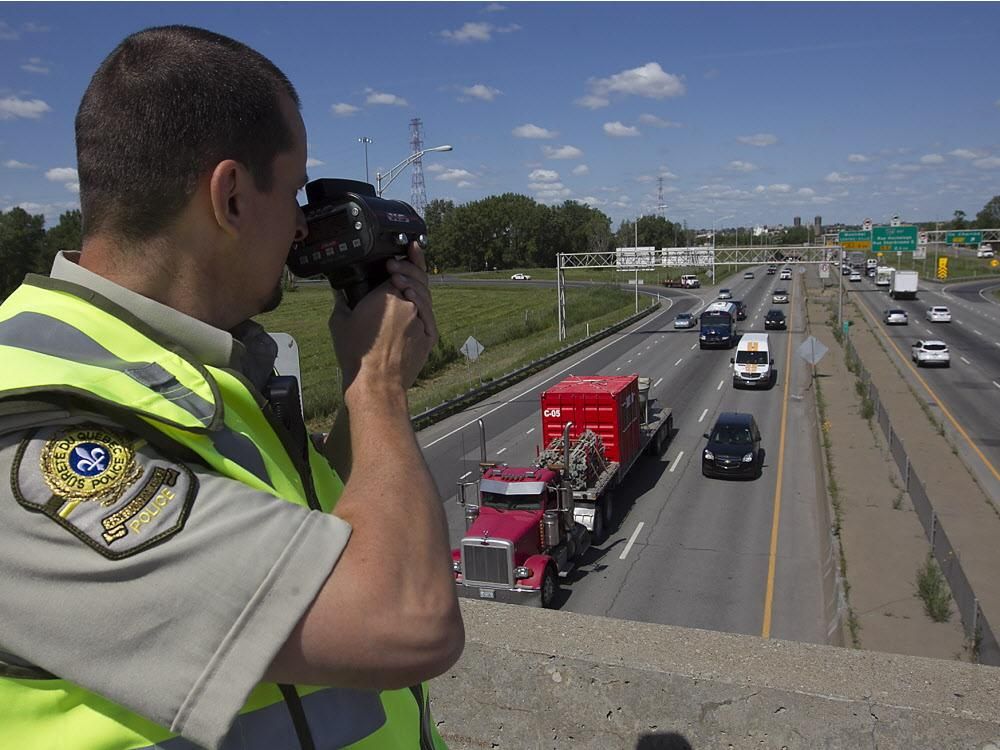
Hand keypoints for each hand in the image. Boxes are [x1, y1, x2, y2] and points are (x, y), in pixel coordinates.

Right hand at [329, 243, 437, 395]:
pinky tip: (418, 297)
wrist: (376, 383)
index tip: (392, 258)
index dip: (395, 262)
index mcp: (387, 295)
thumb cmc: (357, 356)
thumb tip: (339, 291)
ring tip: (408, 277)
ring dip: (417, 282)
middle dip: (410, 265)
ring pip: (425, 294)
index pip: (396, 270)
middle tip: (404, 259)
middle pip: (415, 277)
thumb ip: (341, 301)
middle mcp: (408, 303)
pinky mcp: (429, 334)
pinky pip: (429, 311)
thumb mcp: (340, 322)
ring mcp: (421, 319)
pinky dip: (424, 301)